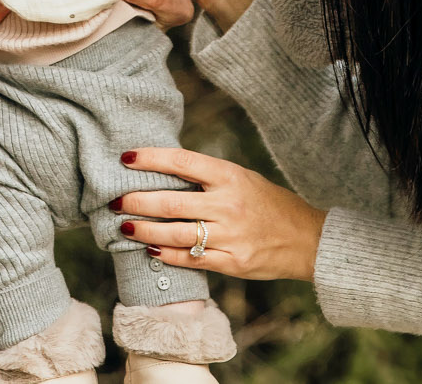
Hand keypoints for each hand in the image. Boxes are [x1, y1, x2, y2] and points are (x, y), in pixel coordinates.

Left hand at [113, 148, 326, 282]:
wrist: (307, 239)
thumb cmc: (267, 203)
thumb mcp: (242, 179)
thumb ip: (207, 177)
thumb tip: (161, 170)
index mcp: (230, 176)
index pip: (182, 162)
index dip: (151, 158)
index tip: (125, 157)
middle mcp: (228, 204)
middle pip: (171, 202)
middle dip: (137, 202)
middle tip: (114, 201)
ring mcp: (230, 236)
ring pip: (176, 234)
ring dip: (145, 232)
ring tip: (124, 228)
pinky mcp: (233, 263)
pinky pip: (192, 260)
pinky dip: (168, 256)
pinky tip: (151, 252)